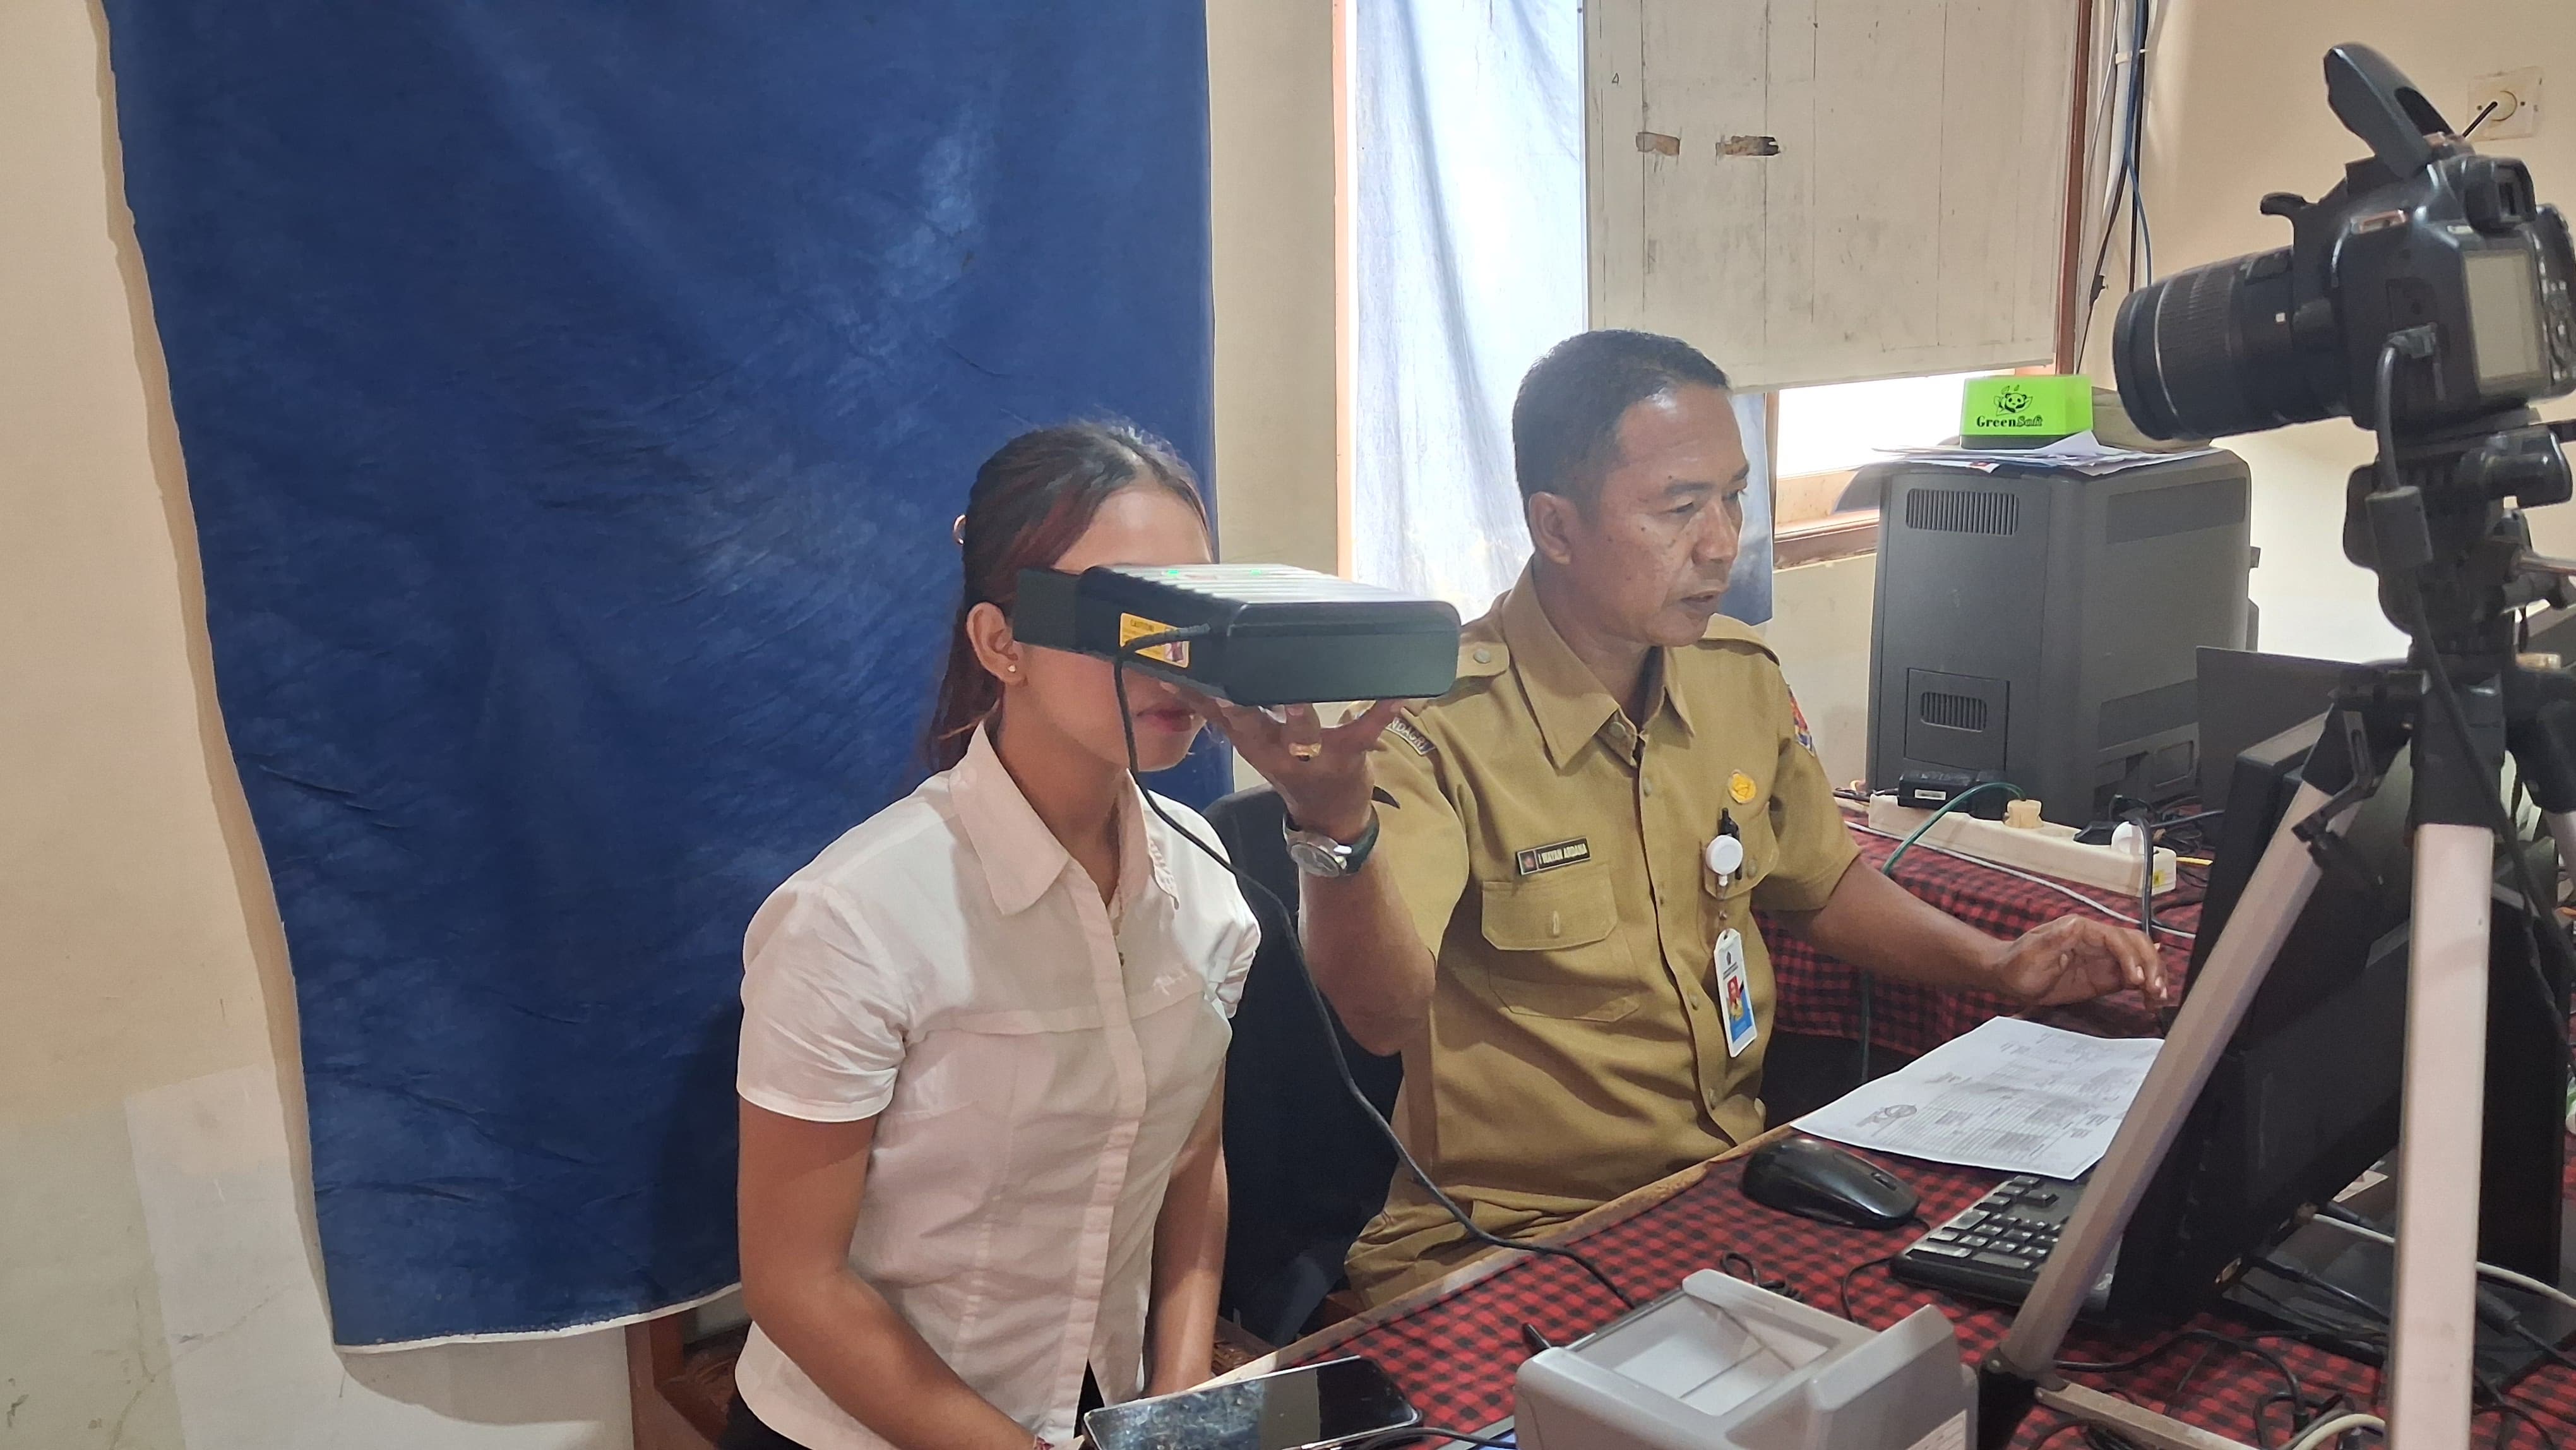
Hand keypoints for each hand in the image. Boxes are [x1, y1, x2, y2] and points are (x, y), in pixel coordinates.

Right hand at [1187, 696, 1407, 840]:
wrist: (1330, 816)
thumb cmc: (1288, 765)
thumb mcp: (1249, 744)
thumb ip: (1219, 714)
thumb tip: (1178, 680)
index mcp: (1253, 744)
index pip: (1222, 720)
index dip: (1204, 702)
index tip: (1186, 677)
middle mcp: (1277, 752)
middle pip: (1254, 731)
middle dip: (1243, 712)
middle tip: (1231, 690)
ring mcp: (1314, 756)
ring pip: (1302, 736)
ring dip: (1300, 718)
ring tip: (1298, 698)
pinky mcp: (1350, 754)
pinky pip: (1366, 732)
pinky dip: (1382, 713)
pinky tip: (1397, 695)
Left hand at [1986, 915, 2170, 1009]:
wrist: (2009, 978)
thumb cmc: (2017, 964)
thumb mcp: (2033, 953)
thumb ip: (2055, 940)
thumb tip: (2078, 925)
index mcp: (2081, 930)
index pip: (2117, 938)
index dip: (2130, 957)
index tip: (2135, 979)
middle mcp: (2097, 940)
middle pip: (2137, 945)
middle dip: (2150, 965)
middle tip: (2155, 990)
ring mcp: (2103, 958)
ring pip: (2140, 961)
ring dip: (2154, 976)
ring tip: (2157, 998)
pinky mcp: (2104, 976)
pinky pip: (2133, 979)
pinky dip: (2145, 988)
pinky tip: (2151, 1000)